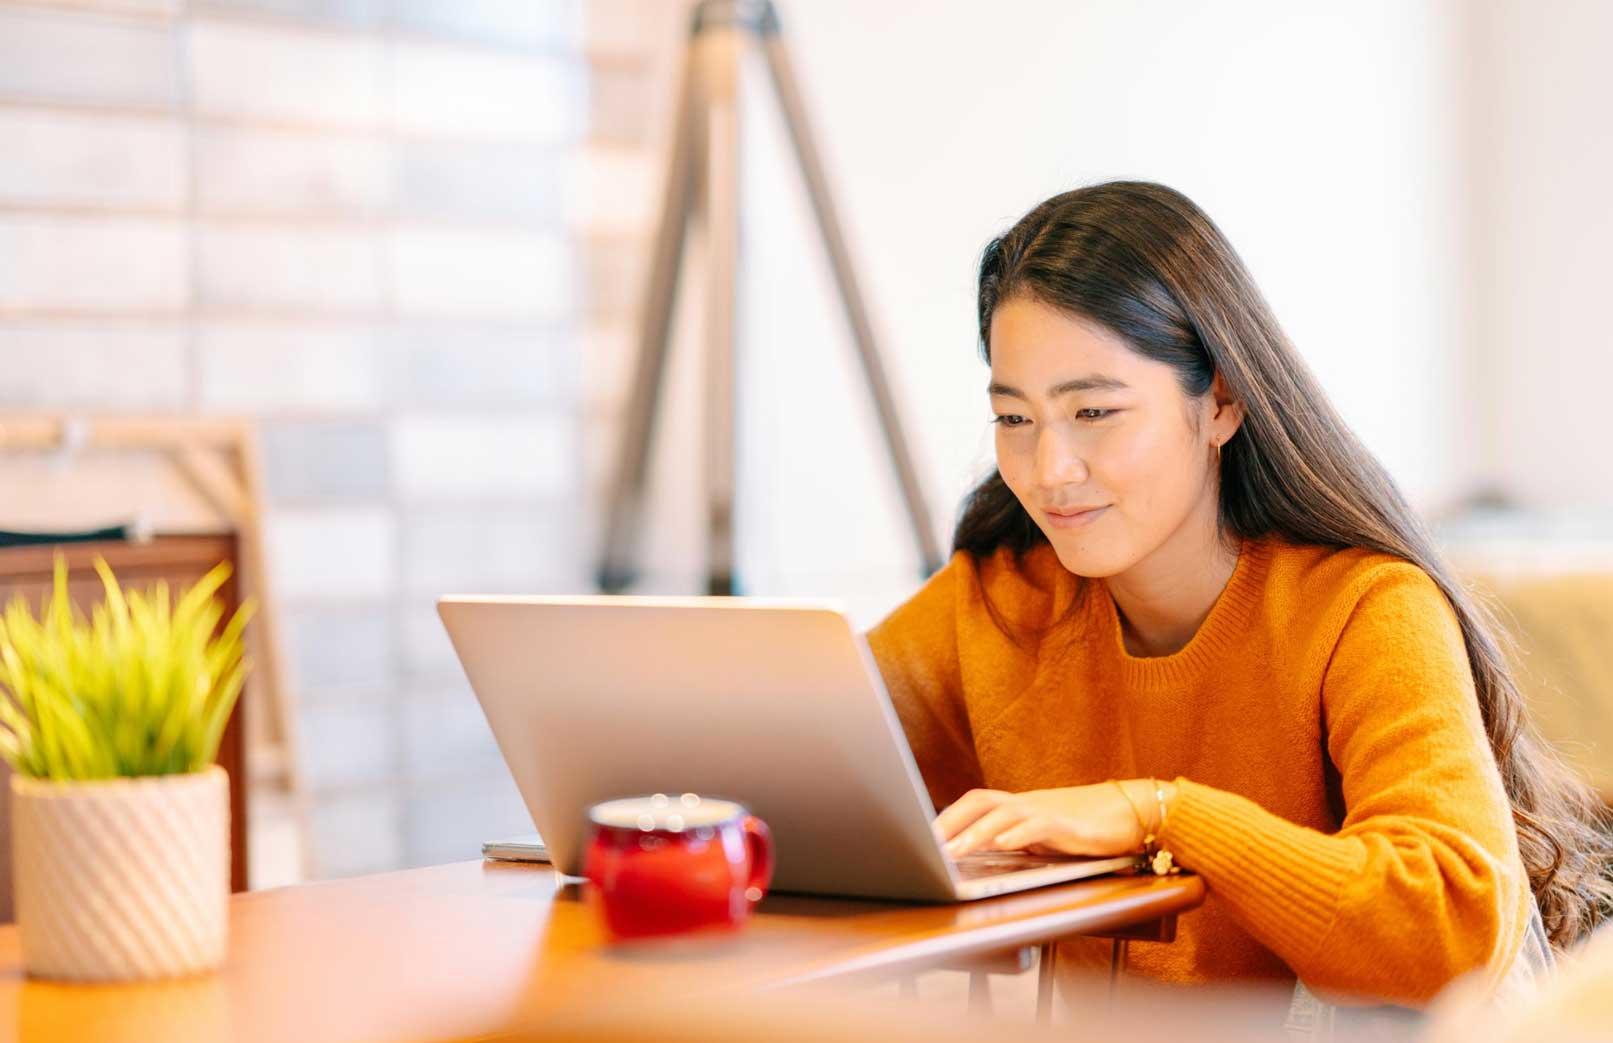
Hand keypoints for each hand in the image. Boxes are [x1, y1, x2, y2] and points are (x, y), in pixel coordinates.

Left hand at [934, 781, 1168, 858]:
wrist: (1133, 814)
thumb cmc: (1087, 828)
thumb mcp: (1045, 838)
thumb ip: (1017, 841)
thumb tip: (983, 855)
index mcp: (1019, 807)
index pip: (975, 803)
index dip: (948, 817)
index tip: (921, 836)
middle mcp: (1028, 804)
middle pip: (979, 801)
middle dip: (950, 821)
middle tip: (925, 844)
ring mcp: (1046, 811)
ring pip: (1002, 814)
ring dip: (974, 832)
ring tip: (951, 851)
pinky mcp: (1068, 825)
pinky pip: (1037, 825)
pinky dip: (1016, 834)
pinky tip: (1001, 845)